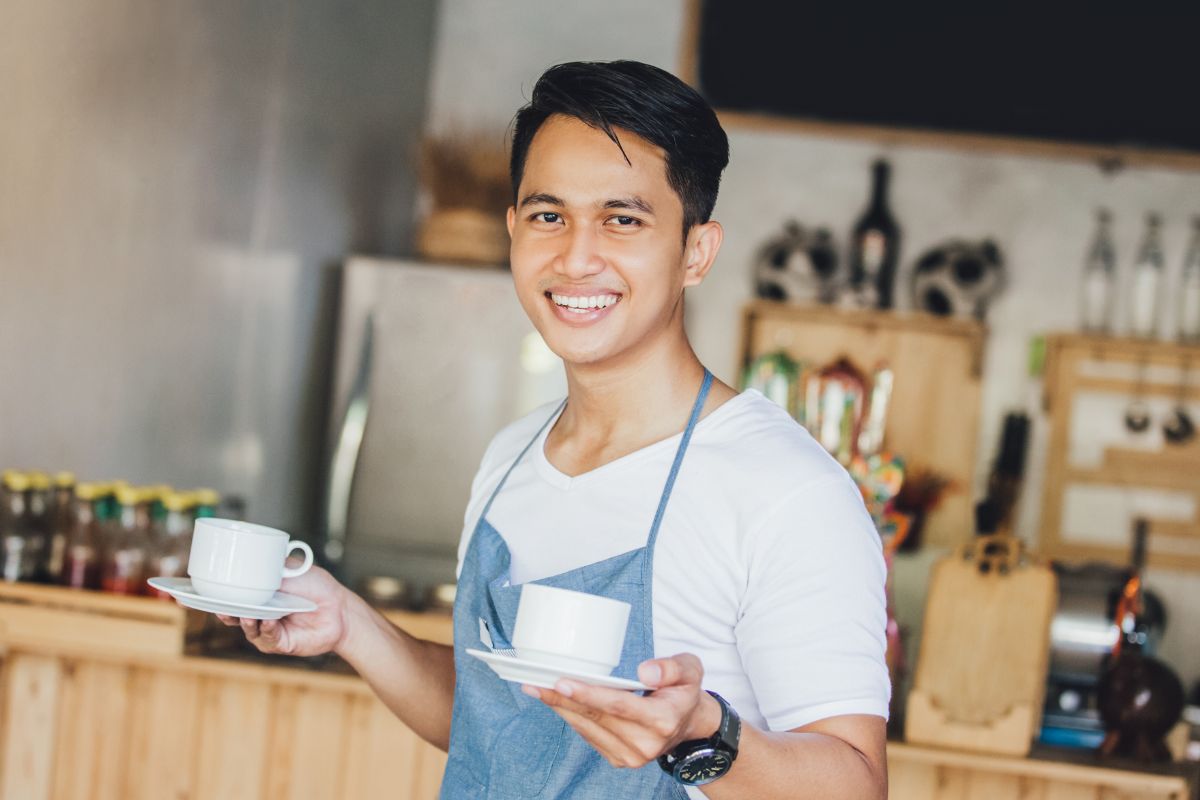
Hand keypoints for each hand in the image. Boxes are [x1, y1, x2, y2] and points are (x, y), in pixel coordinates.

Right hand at [215, 564, 352, 657]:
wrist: (340, 608)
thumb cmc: (317, 586)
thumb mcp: (290, 570)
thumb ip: (269, 570)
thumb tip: (247, 563)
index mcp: (258, 594)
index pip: (230, 596)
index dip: (213, 597)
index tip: (195, 594)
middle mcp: (259, 613)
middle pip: (233, 615)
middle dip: (223, 613)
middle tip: (221, 608)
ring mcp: (268, 629)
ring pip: (248, 628)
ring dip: (245, 621)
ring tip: (248, 614)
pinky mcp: (280, 643)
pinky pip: (267, 637)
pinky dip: (267, 628)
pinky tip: (270, 620)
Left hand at [523, 653, 721, 768]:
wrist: (689, 725)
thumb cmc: (684, 691)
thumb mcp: (690, 670)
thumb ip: (671, 667)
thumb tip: (645, 671)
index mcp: (662, 720)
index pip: (618, 705)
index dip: (588, 694)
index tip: (561, 682)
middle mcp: (645, 743)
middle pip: (595, 717)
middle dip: (562, 699)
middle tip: (533, 681)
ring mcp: (631, 756)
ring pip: (587, 728)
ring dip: (560, 708)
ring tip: (536, 688)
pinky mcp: (619, 760)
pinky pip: (589, 736)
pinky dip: (572, 718)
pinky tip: (558, 702)